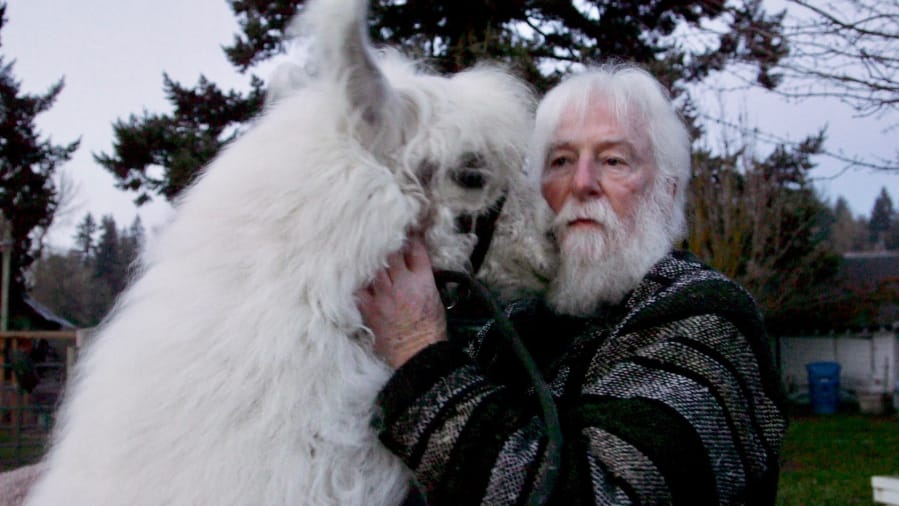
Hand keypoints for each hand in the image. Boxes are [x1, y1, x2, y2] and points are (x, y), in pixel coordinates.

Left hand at [356, 236, 446, 367]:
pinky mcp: (370, 308)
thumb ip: (425, 280)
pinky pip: (359, 289)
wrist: (419, 354)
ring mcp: (384, 295)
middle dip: (389, 246)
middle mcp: (402, 283)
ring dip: (372, 261)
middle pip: (392, 254)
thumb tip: (417, 269)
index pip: (416, 250)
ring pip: (374, 268)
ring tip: (368, 256)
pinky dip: (358, 283)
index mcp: (422, 280)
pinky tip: (355, 279)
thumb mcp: (436, 299)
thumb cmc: (430, 330)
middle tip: (385, 242)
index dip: (411, 239)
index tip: (407, 235)